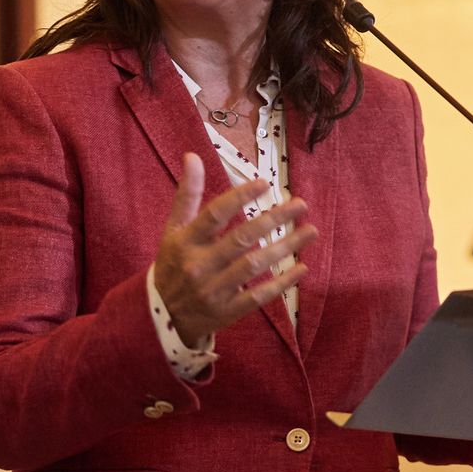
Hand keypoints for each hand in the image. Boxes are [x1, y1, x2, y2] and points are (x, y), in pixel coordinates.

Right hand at [154, 152, 317, 348]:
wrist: (162, 315)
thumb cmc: (172, 264)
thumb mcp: (173, 229)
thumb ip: (187, 194)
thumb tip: (192, 156)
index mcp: (185, 241)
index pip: (215, 214)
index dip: (240, 197)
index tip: (265, 183)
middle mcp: (199, 265)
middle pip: (241, 238)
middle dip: (273, 219)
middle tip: (301, 205)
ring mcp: (214, 290)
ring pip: (254, 265)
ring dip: (284, 247)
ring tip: (310, 231)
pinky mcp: (227, 311)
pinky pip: (258, 296)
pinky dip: (281, 283)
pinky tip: (302, 267)